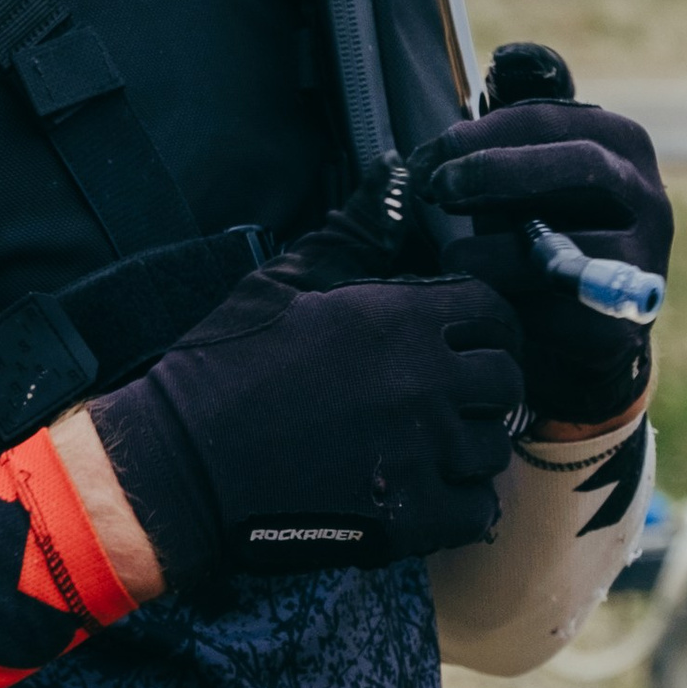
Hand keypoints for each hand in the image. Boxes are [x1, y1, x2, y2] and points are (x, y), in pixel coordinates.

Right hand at [88, 258, 523, 598]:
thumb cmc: (226, 365)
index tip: (460, 342)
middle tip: (448, 398)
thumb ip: (357, 230)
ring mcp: (421, 453)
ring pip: (493, 448)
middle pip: (506, 381)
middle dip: (483, 387)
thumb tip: (397, 169)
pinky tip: (421, 492)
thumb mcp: (285, 280)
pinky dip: (458, 505)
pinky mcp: (407, 517)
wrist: (180, 464)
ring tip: (427, 447)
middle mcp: (423, 382)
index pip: (493, 313)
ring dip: (468, 447)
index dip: (483, 326)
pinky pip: (476, 510)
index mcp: (399, 318)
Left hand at [415, 102, 670, 425]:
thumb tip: (510, 55)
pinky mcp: (626, 320)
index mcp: (620, 143)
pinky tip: (483, 299)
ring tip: (451, 254)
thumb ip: (517, 124)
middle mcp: (647, 194)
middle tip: (436, 187)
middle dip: (496, 170)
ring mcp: (645, 258)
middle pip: (577, 163)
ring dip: (495, 248)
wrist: (573, 329)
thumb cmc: (539, 230)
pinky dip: (514, 302)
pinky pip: (561, 309)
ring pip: (570, 241)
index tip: (430, 154)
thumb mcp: (526, 172)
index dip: (482, 133)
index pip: (549, 118)